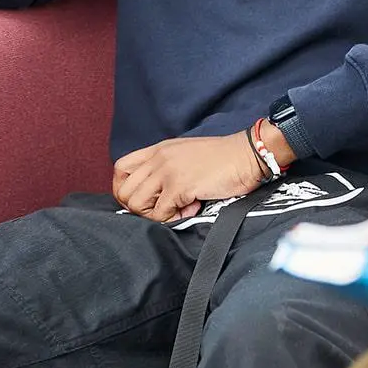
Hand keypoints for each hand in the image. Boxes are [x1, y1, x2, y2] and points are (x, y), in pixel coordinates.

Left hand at [112, 134, 263, 222]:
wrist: (247, 155)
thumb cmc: (223, 158)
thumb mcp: (186, 154)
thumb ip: (166, 167)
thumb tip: (154, 193)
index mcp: (158, 149)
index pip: (120, 168)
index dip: (125, 189)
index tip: (144, 200)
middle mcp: (158, 158)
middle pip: (124, 190)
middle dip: (139, 208)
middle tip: (161, 209)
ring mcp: (167, 172)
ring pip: (136, 204)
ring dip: (155, 214)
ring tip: (178, 209)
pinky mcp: (180, 186)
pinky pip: (160, 214)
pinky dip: (174, 218)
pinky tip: (192, 209)